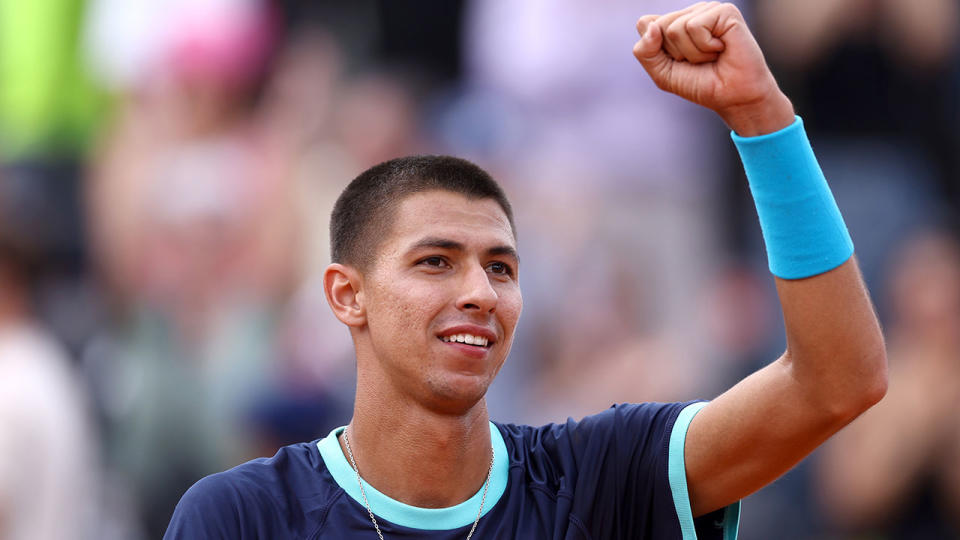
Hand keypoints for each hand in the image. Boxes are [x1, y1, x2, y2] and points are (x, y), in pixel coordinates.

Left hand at [633, 2, 793, 135]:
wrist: (733, 97)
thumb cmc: (701, 84)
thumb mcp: (662, 73)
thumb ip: (645, 51)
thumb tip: (651, 25)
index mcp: (675, 22)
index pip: (645, 24)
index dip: (657, 51)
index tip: (680, 62)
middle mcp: (691, 12)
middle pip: (659, 26)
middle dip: (675, 53)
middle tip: (698, 61)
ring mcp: (708, 10)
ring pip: (675, 28)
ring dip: (692, 53)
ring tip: (711, 57)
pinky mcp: (725, 12)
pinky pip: (694, 26)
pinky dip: (704, 46)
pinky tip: (721, 49)